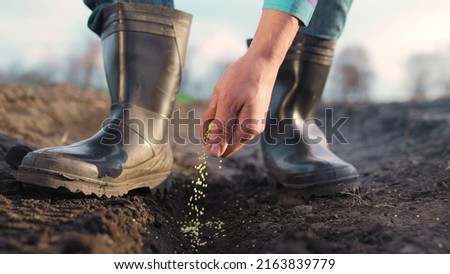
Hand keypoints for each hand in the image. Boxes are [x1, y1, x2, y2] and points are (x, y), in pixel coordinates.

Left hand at [201, 9, 299, 156]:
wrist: (262, 60)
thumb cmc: (244, 78)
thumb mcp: (226, 103)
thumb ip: (220, 130)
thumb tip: (215, 154)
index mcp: (247, 131)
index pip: (222, 149)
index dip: (209, 137)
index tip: (210, 116)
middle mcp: (252, 131)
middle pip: (222, 137)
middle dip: (214, 121)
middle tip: (219, 100)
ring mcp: (252, 122)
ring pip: (225, 125)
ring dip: (219, 112)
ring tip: (226, 94)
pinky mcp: (251, 114)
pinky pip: (231, 117)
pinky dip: (224, 107)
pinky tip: (230, 92)